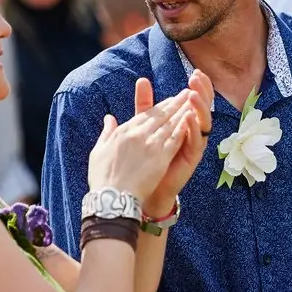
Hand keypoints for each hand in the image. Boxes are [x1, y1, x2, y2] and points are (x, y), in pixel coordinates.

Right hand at [87, 86, 198, 201]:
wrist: (112, 198)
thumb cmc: (102, 179)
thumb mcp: (99, 151)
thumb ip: (107, 132)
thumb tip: (109, 118)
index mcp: (123, 132)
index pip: (145, 115)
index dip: (159, 106)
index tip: (169, 100)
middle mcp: (137, 134)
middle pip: (160, 115)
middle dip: (174, 103)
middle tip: (186, 93)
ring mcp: (150, 145)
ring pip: (170, 124)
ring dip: (182, 111)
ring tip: (193, 101)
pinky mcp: (161, 157)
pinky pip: (175, 138)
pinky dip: (184, 127)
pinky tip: (192, 119)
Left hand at [136, 70, 213, 216]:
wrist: (145, 187)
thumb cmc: (146, 157)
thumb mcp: (145, 125)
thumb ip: (145, 104)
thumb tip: (142, 80)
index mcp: (183, 121)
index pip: (194, 100)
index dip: (197, 87)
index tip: (196, 72)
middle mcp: (191, 131)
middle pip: (203, 107)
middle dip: (202, 92)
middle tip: (198, 78)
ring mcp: (192, 144)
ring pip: (204, 122)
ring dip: (199, 107)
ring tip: (193, 95)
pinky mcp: (191, 157)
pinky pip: (197, 141)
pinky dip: (193, 129)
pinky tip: (189, 118)